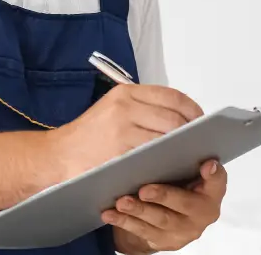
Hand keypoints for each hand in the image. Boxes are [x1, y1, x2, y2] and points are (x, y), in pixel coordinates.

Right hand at [44, 84, 203, 182]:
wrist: (58, 155)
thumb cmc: (89, 135)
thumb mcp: (113, 109)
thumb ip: (143, 108)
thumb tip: (182, 118)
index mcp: (125, 92)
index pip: (172, 96)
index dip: (192, 110)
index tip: (201, 122)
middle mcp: (124, 106)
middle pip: (174, 118)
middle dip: (191, 133)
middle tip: (198, 144)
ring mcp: (122, 129)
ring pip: (167, 138)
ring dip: (181, 149)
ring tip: (187, 156)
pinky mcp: (120, 151)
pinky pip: (153, 156)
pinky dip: (165, 161)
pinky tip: (169, 167)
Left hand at [106, 159, 227, 254]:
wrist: (167, 216)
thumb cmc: (175, 183)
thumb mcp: (183, 170)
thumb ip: (182, 157)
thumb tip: (171, 130)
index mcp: (210, 191)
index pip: (217, 182)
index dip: (215, 175)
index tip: (207, 164)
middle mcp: (202, 212)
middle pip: (184, 204)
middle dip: (163, 196)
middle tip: (144, 189)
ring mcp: (184, 229)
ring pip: (161, 220)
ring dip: (139, 211)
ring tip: (122, 201)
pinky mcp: (165, 241)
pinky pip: (143, 232)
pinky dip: (124, 222)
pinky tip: (110, 213)